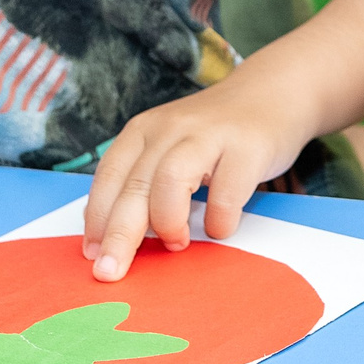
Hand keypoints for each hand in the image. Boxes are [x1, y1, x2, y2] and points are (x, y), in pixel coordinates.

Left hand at [81, 74, 314, 278]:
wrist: (273, 93)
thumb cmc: (215, 135)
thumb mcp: (170, 147)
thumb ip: (145, 182)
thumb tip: (115, 239)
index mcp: (144, 131)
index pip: (109, 176)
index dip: (97, 218)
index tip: (91, 254)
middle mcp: (171, 128)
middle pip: (135, 184)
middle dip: (119, 234)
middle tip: (111, 270)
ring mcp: (209, 135)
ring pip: (170, 181)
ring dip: (167, 222)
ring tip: (176, 243)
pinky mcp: (247, 147)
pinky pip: (226, 193)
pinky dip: (218, 220)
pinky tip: (218, 227)